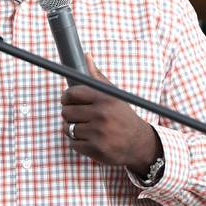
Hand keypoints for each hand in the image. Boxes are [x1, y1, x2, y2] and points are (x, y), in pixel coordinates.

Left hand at [60, 55, 160, 174]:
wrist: (139, 143)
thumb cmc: (122, 116)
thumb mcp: (113, 95)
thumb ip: (97, 76)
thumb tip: (86, 55)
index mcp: (105, 99)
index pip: (72, 93)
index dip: (66, 97)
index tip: (67, 100)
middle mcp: (102, 115)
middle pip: (66, 112)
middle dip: (69, 114)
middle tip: (77, 116)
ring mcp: (99, 133)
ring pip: (67, 128)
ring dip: (72, 129)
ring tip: (84, 129)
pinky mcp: (96, 149)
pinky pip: (73, 144)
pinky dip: (77, 143)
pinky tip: (89, 140)